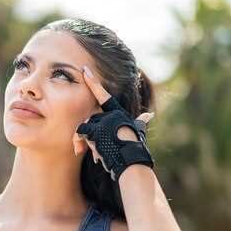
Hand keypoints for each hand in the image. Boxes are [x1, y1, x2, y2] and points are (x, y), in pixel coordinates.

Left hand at [72, 65, 154, 180]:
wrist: (131, 160)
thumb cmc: (134, 148)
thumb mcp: (137, 132)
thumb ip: (140, 122)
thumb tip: (150, 114)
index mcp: (117, 113)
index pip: (104, 95)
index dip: (93, 83)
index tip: (85, 70)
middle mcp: (110, 115)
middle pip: (90, 121)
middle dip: (86, 138)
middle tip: (83, 151)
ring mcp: (103, 121)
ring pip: (85, 129)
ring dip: (85, 144)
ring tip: (95, 157)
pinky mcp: (95, 129)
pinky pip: (81, 133)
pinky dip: (81, 143)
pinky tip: (89, 153)